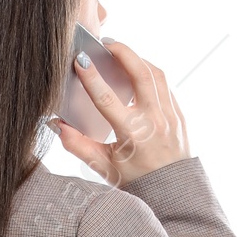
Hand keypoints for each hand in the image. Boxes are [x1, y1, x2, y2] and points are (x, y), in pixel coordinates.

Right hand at [50, 39, 189, 186]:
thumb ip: (78, 146)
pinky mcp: (179, 114)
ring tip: (122, 54)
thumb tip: (58, 126)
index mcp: (133, 135)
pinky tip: (138, 73)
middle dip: (123, 52)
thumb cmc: (137, 182)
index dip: (91, 77)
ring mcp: (170, 116)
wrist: (173, 194)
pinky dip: (151, 74)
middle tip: (107, 43)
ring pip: (156, 74)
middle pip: (140, 73)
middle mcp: (154, 121)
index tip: (79, 60)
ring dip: (138, 59)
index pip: (107, 99)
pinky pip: (165, 85)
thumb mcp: (104, 168)